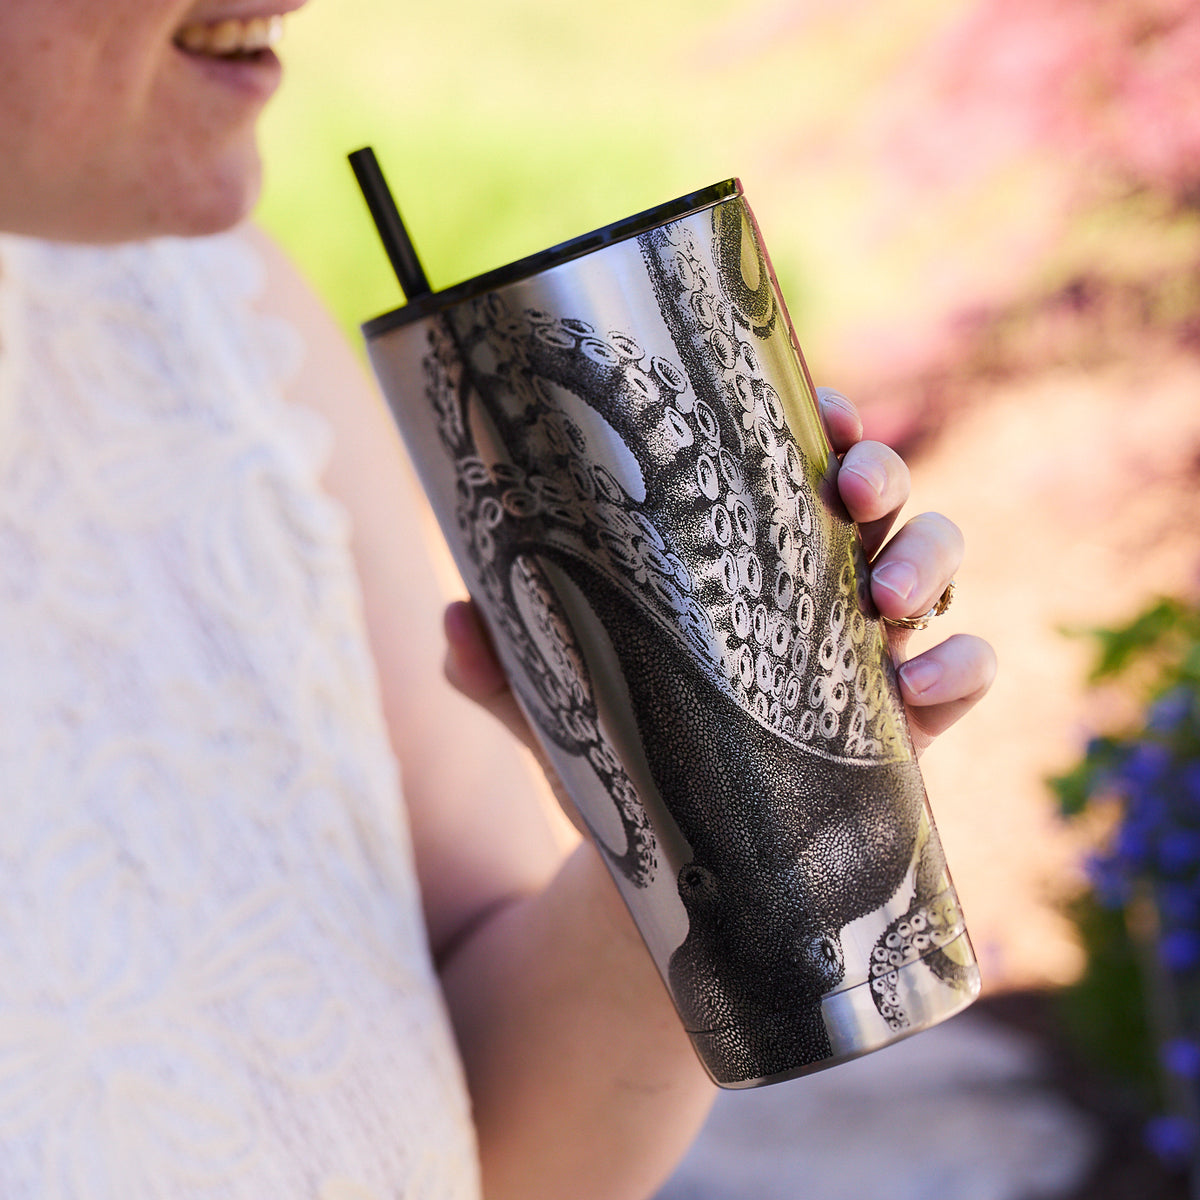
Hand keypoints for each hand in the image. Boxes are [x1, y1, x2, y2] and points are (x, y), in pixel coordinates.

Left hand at [444, 388, 994, 759]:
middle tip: (850, 497)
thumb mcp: (558, 707)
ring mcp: (868, 649)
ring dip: (929, 560)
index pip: (796, 461)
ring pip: (934, 564)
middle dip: (882, 475)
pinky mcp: (905, 723)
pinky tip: (924, 685)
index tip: (819, 406)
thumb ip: (502, 668)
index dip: (823, 419)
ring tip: (885, 599)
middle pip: (879, 496)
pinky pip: (963, 673)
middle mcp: (817, 585)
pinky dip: (962, 666)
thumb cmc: (623, 755)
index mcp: (746, 553)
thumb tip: (454, 622)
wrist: (672, 865)